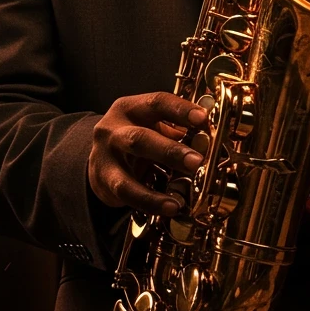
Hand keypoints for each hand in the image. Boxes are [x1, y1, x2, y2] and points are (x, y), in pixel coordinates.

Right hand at [88, 92, 207, 216]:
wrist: (102, 158)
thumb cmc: (138, 136)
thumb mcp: (154, 126)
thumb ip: (177, 130)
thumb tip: (207, 141)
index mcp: (131, 108)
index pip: (157, 103)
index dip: (180, 109)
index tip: (203, 118)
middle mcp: (114, 129)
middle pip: (140, 138)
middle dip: (170, 151)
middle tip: (196, 161)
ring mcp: (105, 156)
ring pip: (127, 175)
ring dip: (155, 188)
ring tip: (180, 200)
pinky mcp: (103, 181)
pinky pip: (127, 193)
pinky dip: (150, 202)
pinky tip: (170, 207)